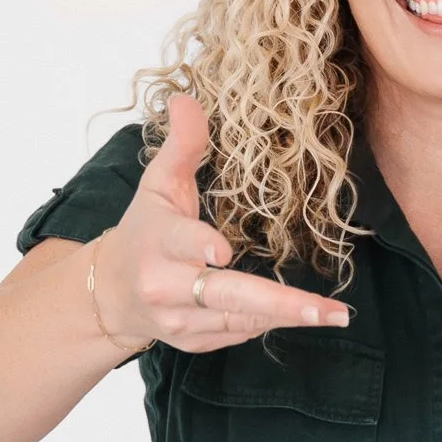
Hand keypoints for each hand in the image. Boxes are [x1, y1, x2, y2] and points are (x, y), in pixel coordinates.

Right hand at [89, 92, 351, 351]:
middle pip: (225, 296)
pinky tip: (297, 316)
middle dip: (279, 304)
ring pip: (239, 320)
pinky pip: (236, 334)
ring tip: (332, 314)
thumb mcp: (158, 184)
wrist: (109, 293)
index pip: (181, 242)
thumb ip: (181, 145)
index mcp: (159, 241)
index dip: (200, 246)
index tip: (222, 251)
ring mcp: (179, 320)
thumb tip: (186, 99)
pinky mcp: (191, 341)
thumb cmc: (144, 229)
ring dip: (287, 317)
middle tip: (327, 310)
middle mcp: (166, 286)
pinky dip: (265, 324)